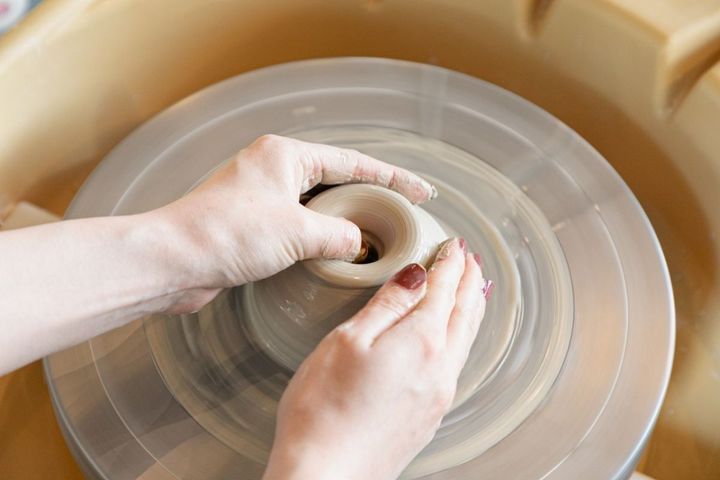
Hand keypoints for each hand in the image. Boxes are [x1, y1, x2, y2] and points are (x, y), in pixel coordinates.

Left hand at [160, 134, 435, 309]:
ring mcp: (261, 196)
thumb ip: (339, 236)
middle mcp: (273, 169)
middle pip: (338, 179)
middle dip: (372, 195)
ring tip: (379, 232)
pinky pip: (300, 225)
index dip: (392, 178)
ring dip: (347, 218)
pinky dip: (322, 237)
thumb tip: (358, 243)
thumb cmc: (224, 234)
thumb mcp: (296, 231)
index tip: (420, 191)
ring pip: (319, 204)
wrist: (171, 262)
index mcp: (286, 155)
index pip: (353, 163)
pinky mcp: (252, 224)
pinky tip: (337, 252)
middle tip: (405, 211)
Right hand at [263, 238, 493, 479]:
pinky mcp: (429, 416)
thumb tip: (416, 275)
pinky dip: (461, 337)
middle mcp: (440, 368)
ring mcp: (438, 395)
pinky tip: (452, 339)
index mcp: (421, 342)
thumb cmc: (324, 410)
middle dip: (470, 282)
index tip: (455, 245)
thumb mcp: (348, 342)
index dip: (451, 263)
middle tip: (471, 260)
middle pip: (465, 314)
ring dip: (471, 309)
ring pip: (465, 340)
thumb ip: (386, 306)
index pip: (444, 289)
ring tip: (473, 291)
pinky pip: (456, 363)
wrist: (327, 477)